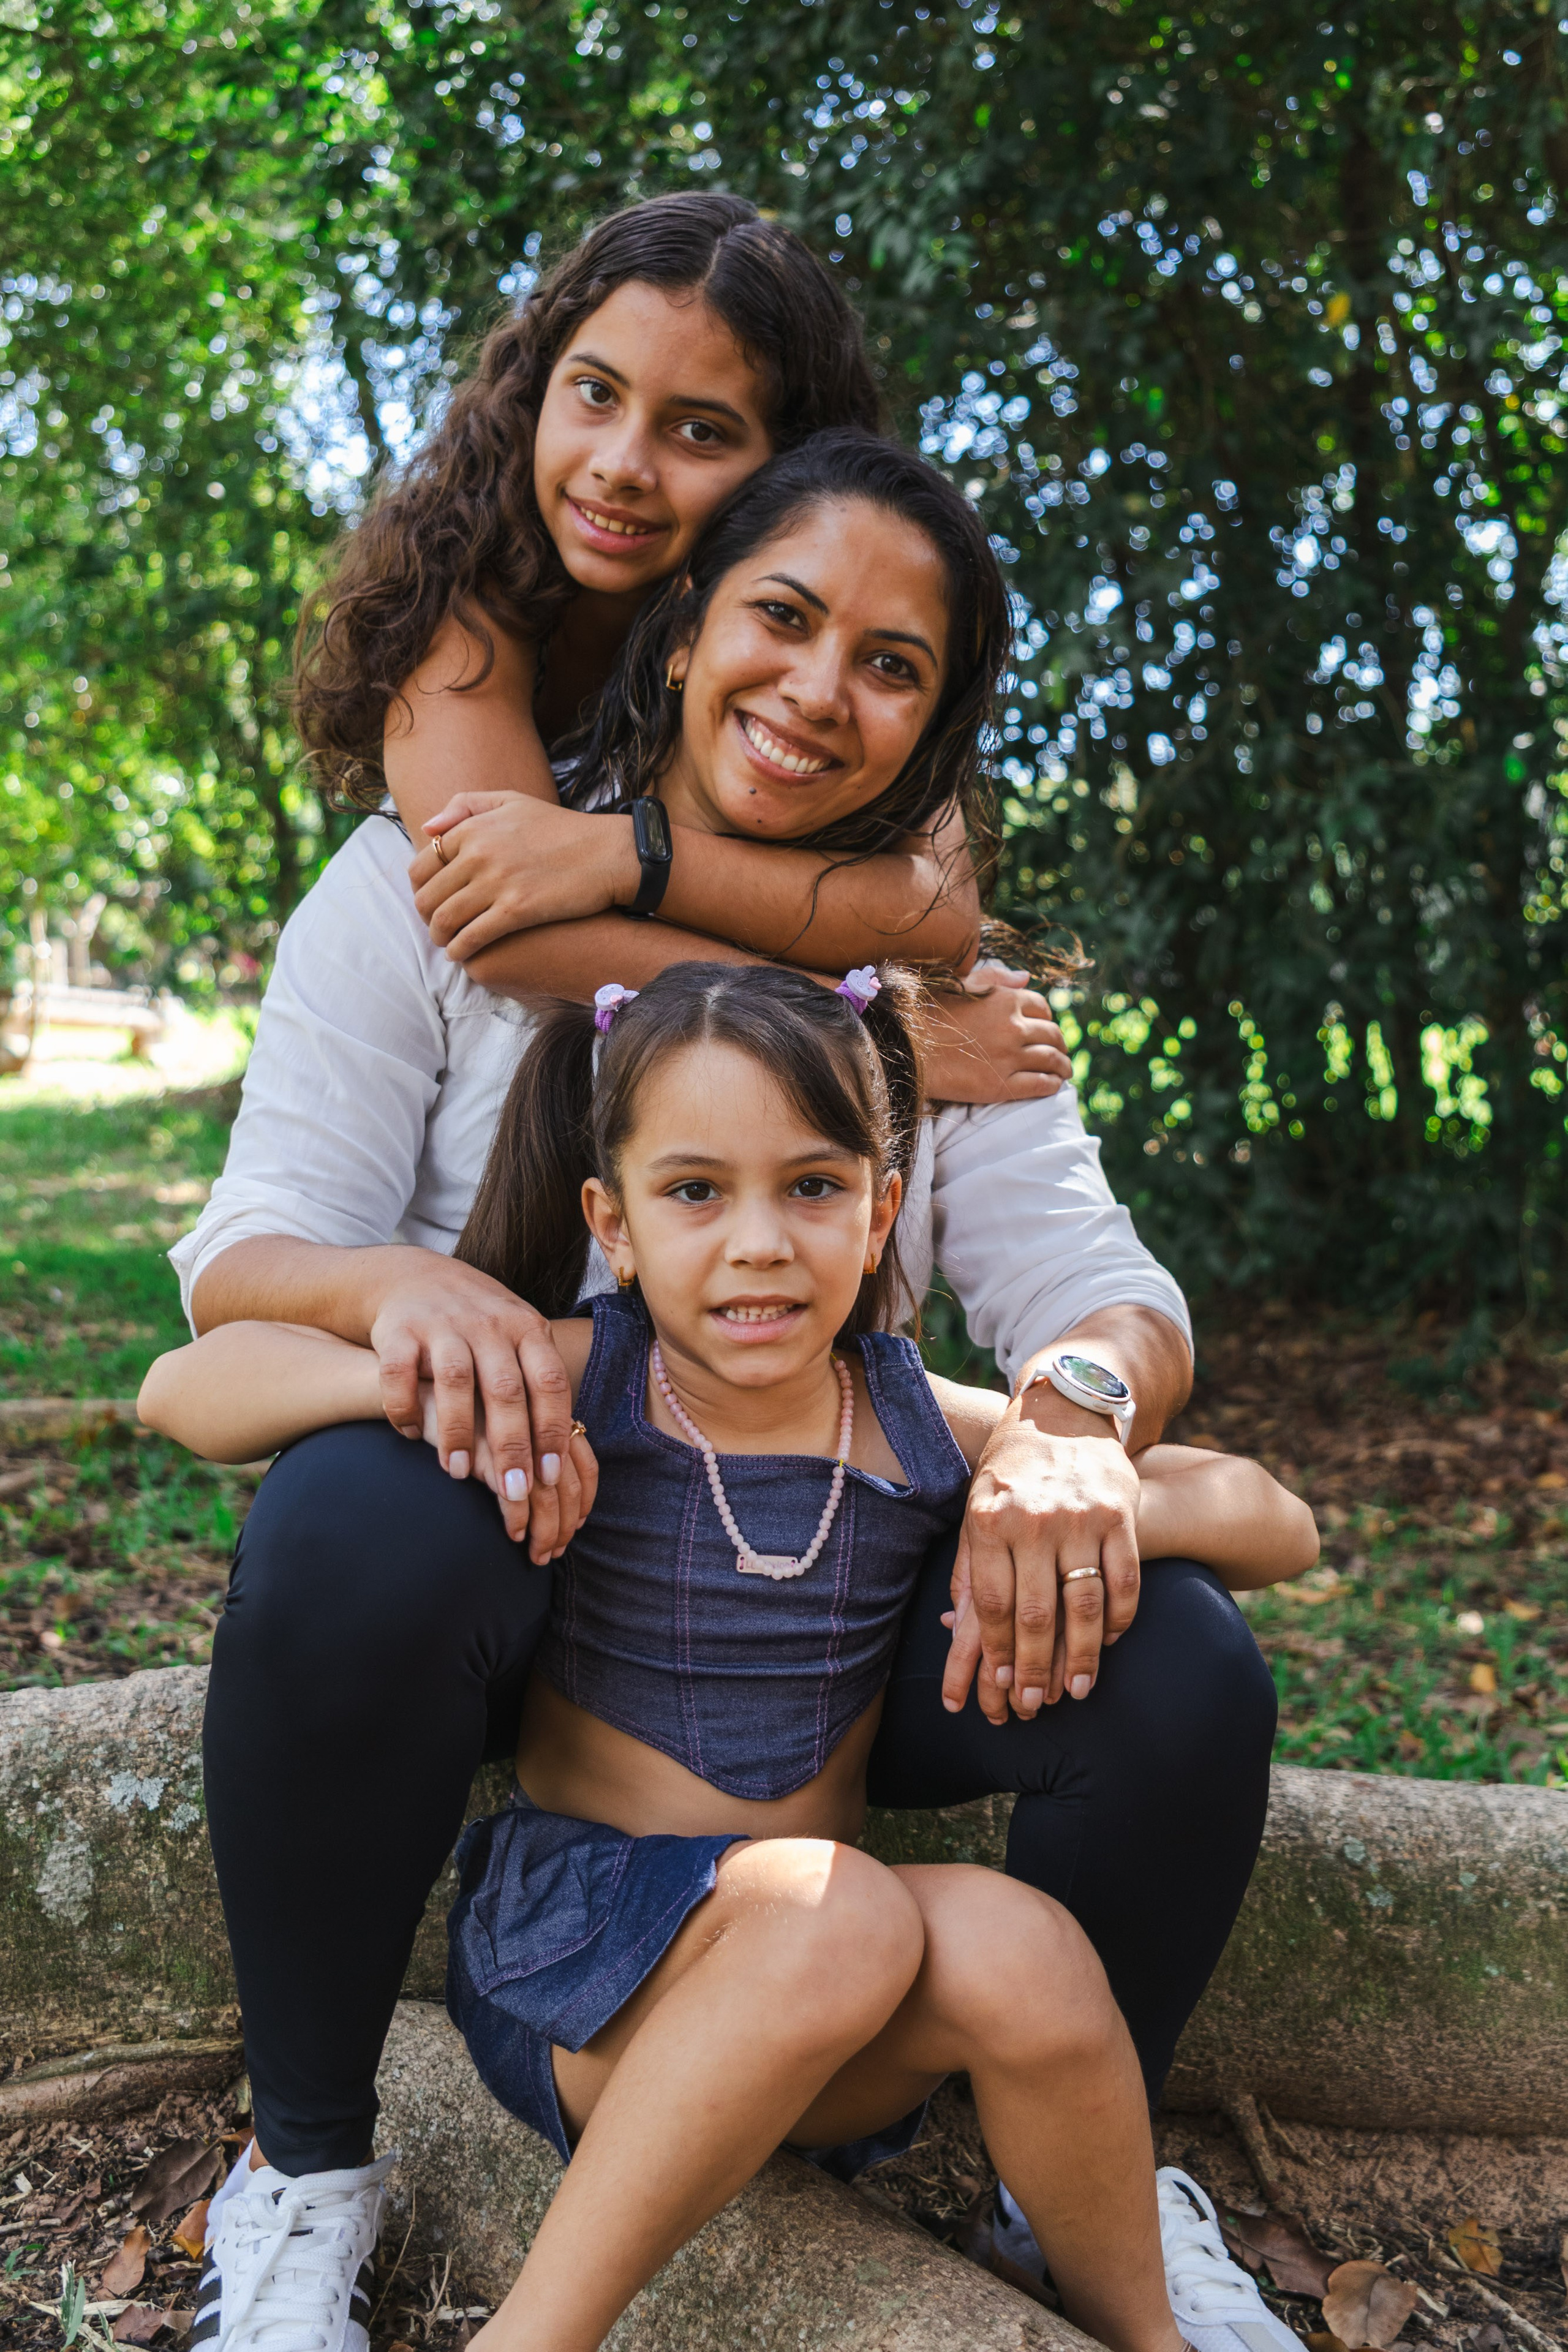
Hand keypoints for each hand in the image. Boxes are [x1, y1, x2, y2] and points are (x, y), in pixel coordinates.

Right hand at [368, 1249, 584, 1554]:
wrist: (415, 1277)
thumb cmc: (480, 1325)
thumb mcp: (519, 1338)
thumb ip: (538, 1385)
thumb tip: (565, 1459)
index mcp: (527, 1328)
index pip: (549, 1382)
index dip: (552, 1430)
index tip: (550, 1477)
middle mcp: (489, 1324)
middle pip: (506, 1389)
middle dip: (511, 1445)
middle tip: (513, 1493)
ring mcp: (443, 1324)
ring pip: (455, 1380)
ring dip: (458, 1430)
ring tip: (457, 1472)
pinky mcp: (399, 1329)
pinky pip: (400, 1372)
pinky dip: (404, 1406)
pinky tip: (410, 1434)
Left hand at [408, 792, 639, 959]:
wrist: (607, 853)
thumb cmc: (561, 829)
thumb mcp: (512, 800)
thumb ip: (466, 806)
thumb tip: (427, 829)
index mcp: (473, 828)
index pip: (422, 865)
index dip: (421, 889)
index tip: (432, 901)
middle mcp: (478, 853)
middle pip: (429, 896)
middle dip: (427, 918)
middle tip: (438, 927)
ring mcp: (497, 882)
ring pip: (445, 919)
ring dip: (439, 937)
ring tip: (447, 944)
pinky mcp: (516, 910)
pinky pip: (471, 937)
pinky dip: (459, 950)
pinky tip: (462, 955)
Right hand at [923, 967, 1071, 1104]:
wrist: (906, 1048)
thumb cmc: (927, 1013)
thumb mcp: (960, 985)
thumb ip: (996, 979)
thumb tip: (1025, 976)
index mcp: (1005, 999)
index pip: (1041, 1006)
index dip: (1047, 1016)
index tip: (1046, 1025)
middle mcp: (1014, 1026)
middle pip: (1052, 1034)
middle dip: (1060, 1043)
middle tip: (1061, 1052)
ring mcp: (1010, 1057)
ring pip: (1051, 1060)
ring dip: (1063, 1066)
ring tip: (1065, 1072)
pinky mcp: (1002, 1085)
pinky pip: (1040, 1085)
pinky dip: (1053, 1085)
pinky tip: (1054, 1086)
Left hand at [940, 1405, 1141, 1721]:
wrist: (1064, 1411)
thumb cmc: (1011, 1469)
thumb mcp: (976, 1508)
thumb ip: (970, 1568)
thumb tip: (955, 1630)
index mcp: (989, 1521)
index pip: (993, 1605)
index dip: (997, 1655)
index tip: (1001, 1689)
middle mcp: (1034, 1520)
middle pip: (1036, 1614)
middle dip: (1035, 1669)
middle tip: (1036, 1706)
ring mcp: (1081, 1517)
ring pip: (1084, 1605)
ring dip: (1083, 1657)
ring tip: (1078, 1689)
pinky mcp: (1120, 1514)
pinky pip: (1125, 1580)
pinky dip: (1120, 1618)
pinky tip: (1109, 1641)